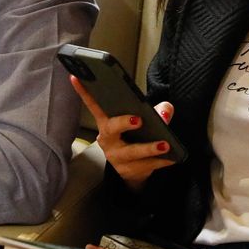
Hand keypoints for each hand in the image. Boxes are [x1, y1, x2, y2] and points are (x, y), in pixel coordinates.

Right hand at [68, 75, 175, 189]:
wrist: (134, 169)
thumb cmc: (135, 137)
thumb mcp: (144, 121)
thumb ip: (156, 112)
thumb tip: (166, 109)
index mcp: (107, 123)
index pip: (94, 105)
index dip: (84, 92)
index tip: (77, 77)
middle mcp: (108, 140)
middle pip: (112, 129)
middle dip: (124, 123)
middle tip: (139, 120)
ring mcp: (116, 157)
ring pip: (131, 152)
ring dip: (149, 148)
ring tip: (165, 144)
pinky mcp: (128, 171)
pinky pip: (145, 166)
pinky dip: (160, 161)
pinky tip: (172, 158)